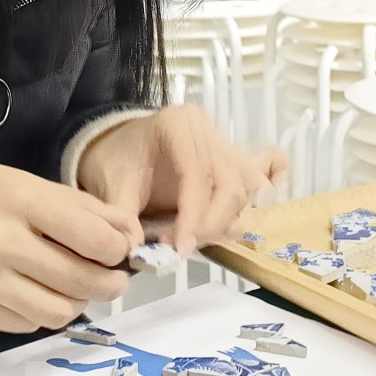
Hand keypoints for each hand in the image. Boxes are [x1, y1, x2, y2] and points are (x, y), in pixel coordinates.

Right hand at [0, 153, 140, 332]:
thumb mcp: (26, 182)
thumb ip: (80, 207)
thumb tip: (128, 235)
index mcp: (21, 201)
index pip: (93, 238)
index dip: (119, 249)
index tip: (120, 248)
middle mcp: (3, 243)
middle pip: (81, 280)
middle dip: (110, 282)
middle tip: (113, 276)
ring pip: (58, 311)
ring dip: (77, 302)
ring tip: (73, 286)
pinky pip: (26, 325)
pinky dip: (41, 312)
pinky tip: (36, 292)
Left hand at [76, 107, 286, 256]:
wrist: (116, 144)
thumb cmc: (114, 160)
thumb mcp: (110, 185)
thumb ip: (123, 217)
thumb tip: (140, 250)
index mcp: (177, 124)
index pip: (197, 172)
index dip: (195, 215)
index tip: (182, 247)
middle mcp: (206, 128)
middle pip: (230, 180)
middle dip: (214, 222)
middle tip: (186, 247)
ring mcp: (223, 141)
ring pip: (247, 183)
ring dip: (230, 218)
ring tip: (200, 237)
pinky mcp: (231, 156)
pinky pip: (260, 169)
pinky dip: (265, 187)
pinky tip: (255, 205)